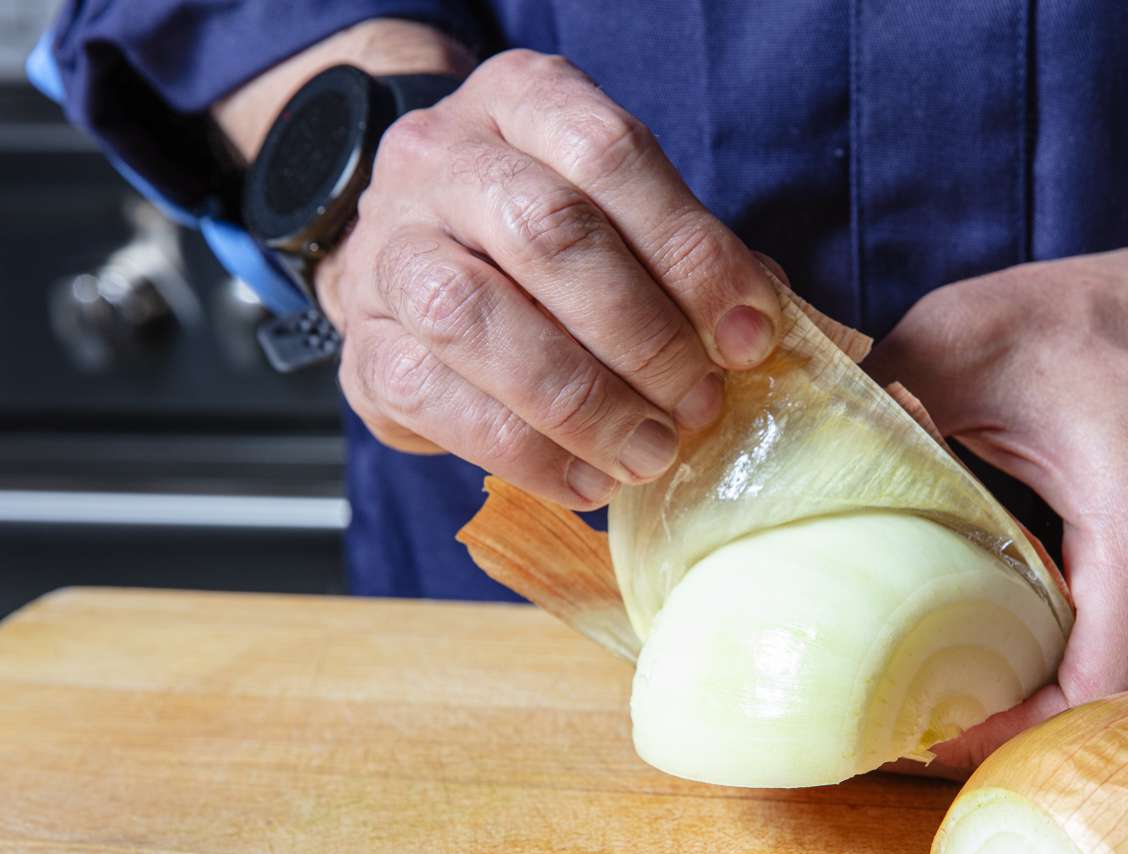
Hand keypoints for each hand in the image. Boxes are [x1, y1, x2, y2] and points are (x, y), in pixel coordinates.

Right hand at [313, 49, 782, 507]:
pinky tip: (587, 478)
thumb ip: (689, 255)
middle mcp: (440, 160)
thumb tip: (764, 325)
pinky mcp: (362, 348)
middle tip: (698, 404)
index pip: (609, 154)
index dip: (691, 252)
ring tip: (648, 451)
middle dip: (643, 335)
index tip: (749, 333)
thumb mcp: (619, 213)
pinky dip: (526, 452)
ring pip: (475, 317)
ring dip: (583, 401)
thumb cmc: (544, 244)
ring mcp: (388, 251)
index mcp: (520, 101)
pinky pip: (434, 401)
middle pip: (546, 231)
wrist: (416, 255)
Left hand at [865, 245, 1127, 773]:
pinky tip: (1012, 637)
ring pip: (1118, 702)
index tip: (914, 724)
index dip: (995, 737)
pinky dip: (1073, 663)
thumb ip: (880, 406)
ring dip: (1035, 697)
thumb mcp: (971, 338)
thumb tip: (794, 466)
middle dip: (998, 725)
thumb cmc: (1123, 321)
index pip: (1082, 705)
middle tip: (907, 708)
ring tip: (947, 677)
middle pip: (1095, 721)